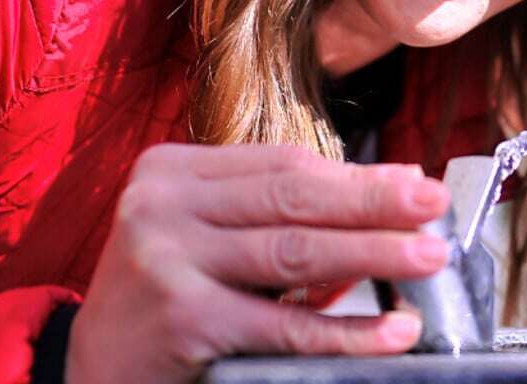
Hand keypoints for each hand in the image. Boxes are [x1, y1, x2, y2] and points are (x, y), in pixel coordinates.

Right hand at [65, 143, 450, 383]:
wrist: (93, 369)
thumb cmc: (163, 295)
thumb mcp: (204, 236)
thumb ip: (274, 213)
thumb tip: (385, 189)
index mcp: (172, 170)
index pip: (281, 164)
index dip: (353, 173)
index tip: (413, 179)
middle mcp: (163, 204)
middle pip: (292, 197)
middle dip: (373, 202)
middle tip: (434, 206)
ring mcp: (168, 259)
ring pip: (294, 251)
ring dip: (373, 254)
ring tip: (428, 257)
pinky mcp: (183, 318)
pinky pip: (284, 326)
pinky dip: (345, 331)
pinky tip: (392, 331)